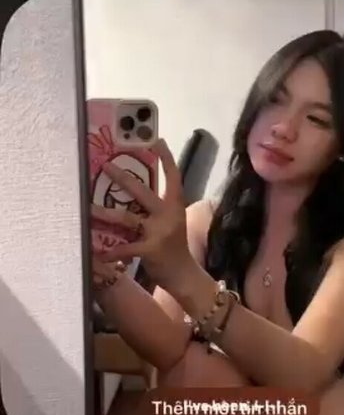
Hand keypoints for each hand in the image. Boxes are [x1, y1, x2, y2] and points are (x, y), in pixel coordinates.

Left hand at [95, 139, 192, 290]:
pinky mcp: (150, 250)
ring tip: (87, 209)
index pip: (174, 177)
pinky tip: (98, 254)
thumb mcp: (171, 223)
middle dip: (122, 178)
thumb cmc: (174, 247)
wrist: (184, 275)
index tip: (158, 140)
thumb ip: (156, 209)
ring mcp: (159, 232)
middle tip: (105, 166)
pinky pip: (125, 248)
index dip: (166, 158)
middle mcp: (168, 215)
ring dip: (105, 214)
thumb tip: (132, 192)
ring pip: (127, 218)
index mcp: (175, 206)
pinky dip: (110, 252)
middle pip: (142, 192)